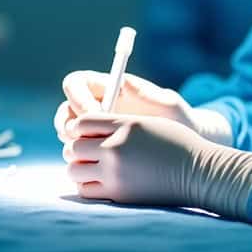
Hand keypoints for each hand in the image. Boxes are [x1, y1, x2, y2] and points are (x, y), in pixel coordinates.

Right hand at [52, 71, 232, 144]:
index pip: (76, 83)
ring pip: (67, 135)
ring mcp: (94, 132)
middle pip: (65, 111)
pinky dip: (81, 162)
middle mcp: (95, 108)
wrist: (186, 151)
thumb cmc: (179, 121)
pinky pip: (79, 156)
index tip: (94, 113)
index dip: (78, 97)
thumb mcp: (168, 104)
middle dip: (68, 124)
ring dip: (71, 144)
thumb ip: (147, 93)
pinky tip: (96, 168)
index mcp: (108, 88)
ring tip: (92, 154)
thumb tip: (124, 82)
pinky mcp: (98, 154)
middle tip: (81, 139)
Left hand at [64, 114, 251, 217]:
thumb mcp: (148, 123)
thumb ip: (117, 124)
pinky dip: (86, 185)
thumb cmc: (176, 144)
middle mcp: (116, 148)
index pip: (81, 121)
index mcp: (124, 125)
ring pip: (73, 169)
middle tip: (87, 152)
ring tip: (91, 167)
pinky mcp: (118, 194)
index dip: (79, 127)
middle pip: (74, 146)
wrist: (198, 173)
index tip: (85, 132)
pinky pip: (84, 190)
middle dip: (77, 148)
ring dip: (78, 167)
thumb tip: (84, 127)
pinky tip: (99, 181)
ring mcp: (115, 172)